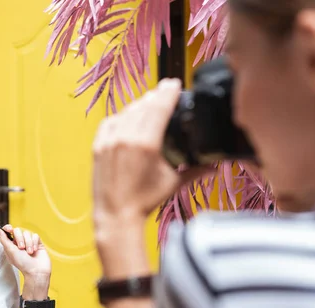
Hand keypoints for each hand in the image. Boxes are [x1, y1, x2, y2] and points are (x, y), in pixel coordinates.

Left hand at [0, 225, 50, 278]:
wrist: (36, 271)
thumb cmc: (23, 264)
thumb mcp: (10, 251)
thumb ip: (4, 240)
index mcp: (11, 245)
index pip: (8, 231)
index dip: (8, 228)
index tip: (10, 229)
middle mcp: (20, 242)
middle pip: (18, 231)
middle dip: (20, 239)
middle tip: (21, 248)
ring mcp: (29, 242)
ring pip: (27, 233)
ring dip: (28, 243)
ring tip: (29, 252)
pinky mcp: (37, 243)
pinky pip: (35, 235)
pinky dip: (35, 242)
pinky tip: (35, 250)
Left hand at [93, 78, 213, 228]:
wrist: (115, 215)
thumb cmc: (144, 201)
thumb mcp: (173, 183)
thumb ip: (196, 170)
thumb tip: (216, 165)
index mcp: (146, 144)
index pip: (159, 106)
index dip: (168, 91)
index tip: (175, 84)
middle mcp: (125, 138)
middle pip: (143, 105)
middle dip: (156, 96)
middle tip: (166, 92)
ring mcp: (109, 141)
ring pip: (126, 111)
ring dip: (139, 104)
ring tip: (150, 102)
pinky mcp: (98, 146)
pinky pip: (110, 121)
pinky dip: (121, 116)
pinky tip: (129, 117)